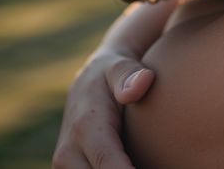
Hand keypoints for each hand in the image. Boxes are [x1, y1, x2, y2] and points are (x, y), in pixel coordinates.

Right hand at [51, 50, 154, 167]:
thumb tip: (143, 82)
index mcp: (85, 127)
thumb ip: (130, 75)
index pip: (107, 163)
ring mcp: (65, 165)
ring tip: (150, 165)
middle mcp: (68, 152)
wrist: (88, 81)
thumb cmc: (111, 74)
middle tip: (158, 165)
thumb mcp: (120, 66)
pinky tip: (140, 165)